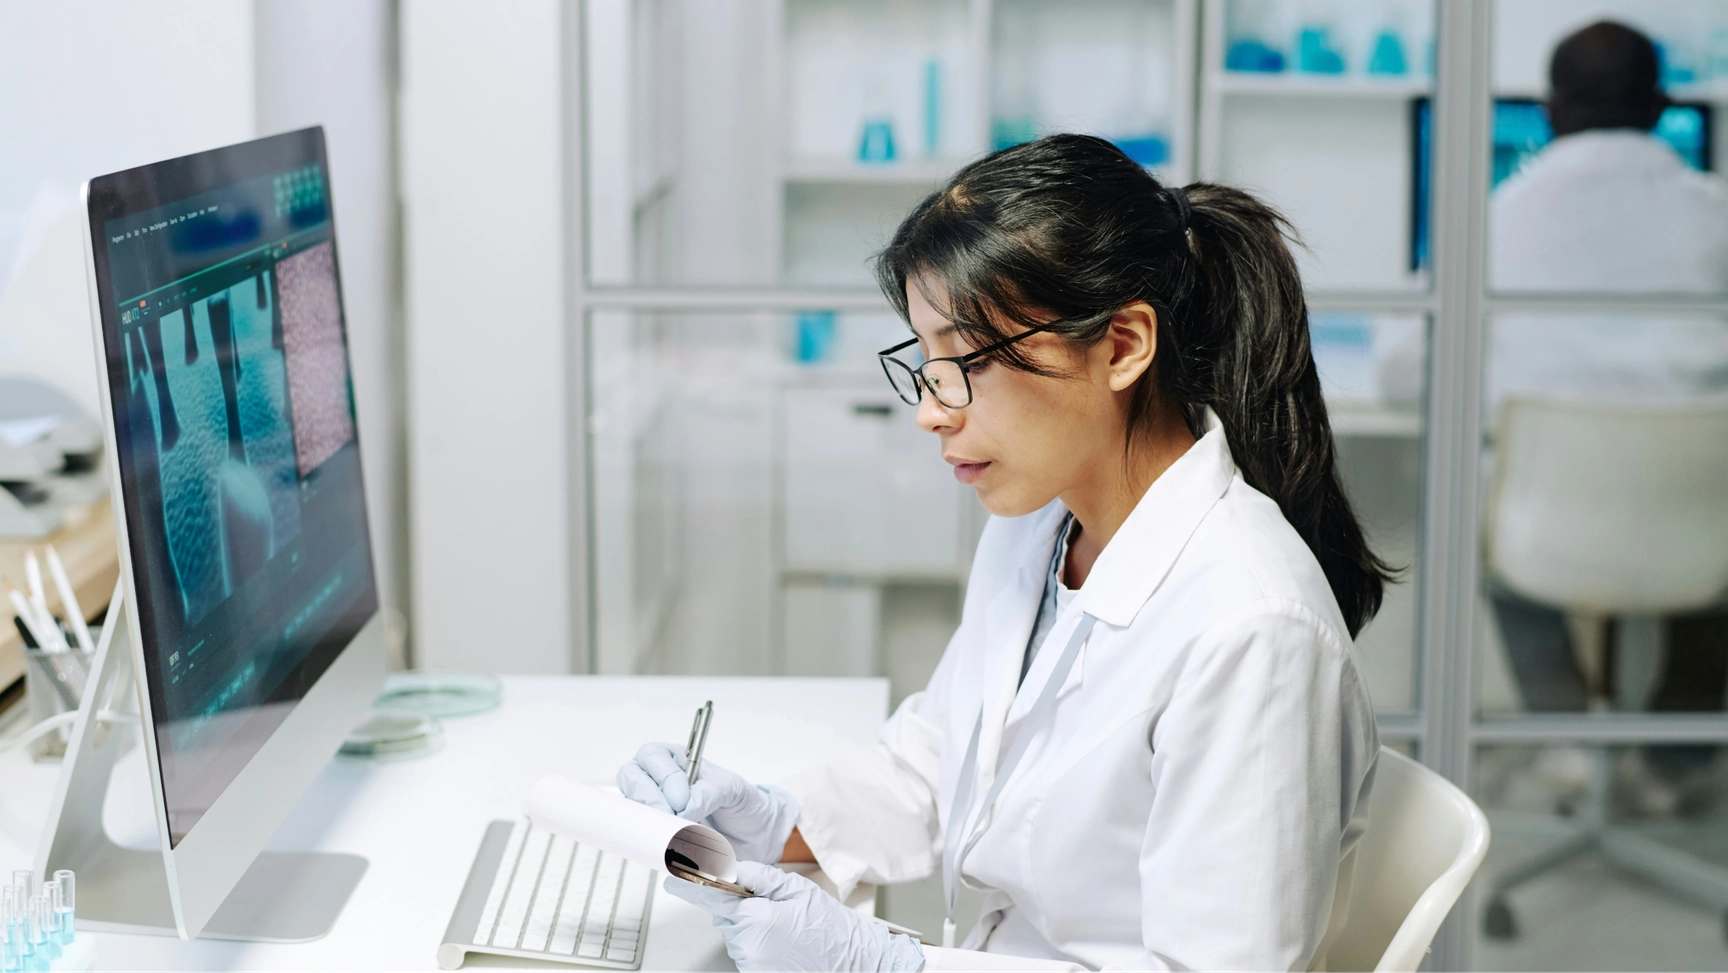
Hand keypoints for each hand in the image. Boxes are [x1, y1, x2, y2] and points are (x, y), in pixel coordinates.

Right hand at [615, 742, 799, 862]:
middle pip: (631, 776)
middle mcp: (659, 780)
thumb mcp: (734, 789)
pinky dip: (650, 841)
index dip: (664, 776)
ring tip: (671, 833)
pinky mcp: (655, 835)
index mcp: (677, 760)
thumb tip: (683, 807)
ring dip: (646, 819)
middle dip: (647, 796)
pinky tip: (668, 847)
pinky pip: (640, 835)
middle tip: (667, 816)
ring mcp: (654, 808)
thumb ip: (709, 791)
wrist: (754, 837)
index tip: (682, 800)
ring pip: (630, 805)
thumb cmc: (743, 805)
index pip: (654, 756)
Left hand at [666, 861, 924, 972]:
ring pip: (736, 935)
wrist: (855, 963)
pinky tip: (783, 941)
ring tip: (784, 926)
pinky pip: (747, 952)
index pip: (711, 896)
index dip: (690, 883)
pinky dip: (758, 943)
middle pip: (725, 916)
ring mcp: (750, 964)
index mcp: (756, 918)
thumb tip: (731, 866)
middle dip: (738, 905)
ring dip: (750, 925)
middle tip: (769, 903)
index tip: (673, 874)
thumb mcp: (798, 890)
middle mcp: (748, 945)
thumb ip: (760, 877)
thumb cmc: (832, 928)